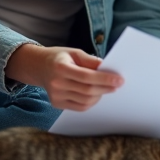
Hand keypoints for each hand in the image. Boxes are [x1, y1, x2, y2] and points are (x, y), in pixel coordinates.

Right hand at [6, 44, 122, 110]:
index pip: (86, 76)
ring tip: (107, 88)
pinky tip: (96, 94)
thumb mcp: (74, 52)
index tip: (119, 80)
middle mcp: (56, 84)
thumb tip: (107, 69)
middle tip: (118, 84)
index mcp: (60, 68)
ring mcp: (55, 96)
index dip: (105, 79)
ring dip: (100, 95)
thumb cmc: (60, 58)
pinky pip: (80, 107)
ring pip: (85, 101)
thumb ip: (90, 61)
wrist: (39, 67)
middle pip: (87, 90)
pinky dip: (91, 102)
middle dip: (106, 88)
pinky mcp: (57, 104)